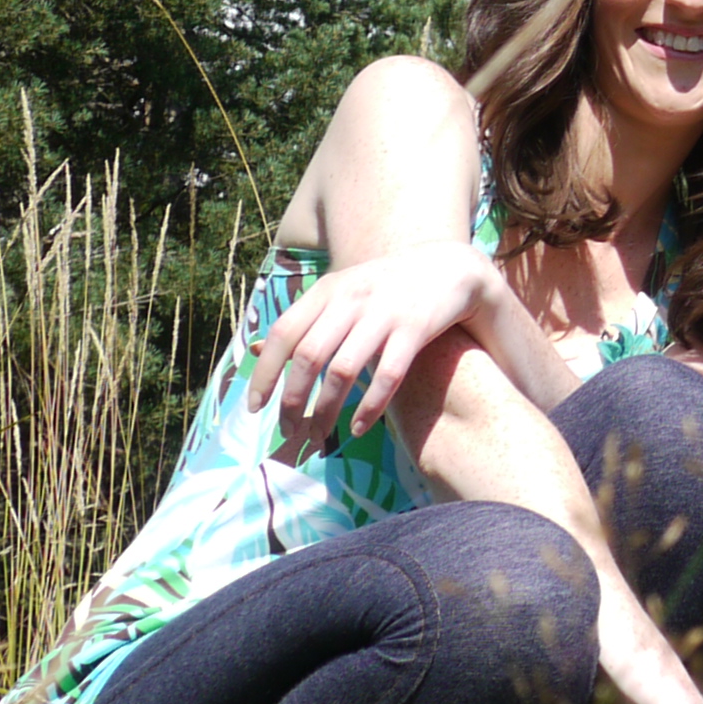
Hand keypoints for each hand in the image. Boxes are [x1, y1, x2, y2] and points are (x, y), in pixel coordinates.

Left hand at [249, 241, 506, 458]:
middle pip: (309, 356)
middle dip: (293, 400)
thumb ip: (302, 320)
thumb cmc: (386, 288)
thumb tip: (251, 349)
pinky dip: (369, 407)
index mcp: (327, 289)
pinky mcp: (415, 330)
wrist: (451, 267)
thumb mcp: (340, 292)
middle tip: (288, 431)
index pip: (283, 333)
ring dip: (326, 410)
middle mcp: (351, 299)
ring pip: (343, 370)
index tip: (255, 408)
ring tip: (320, 436)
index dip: (265, 373)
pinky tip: (358, 428)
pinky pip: (387, 376)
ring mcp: (384, 313)